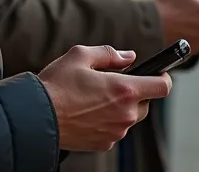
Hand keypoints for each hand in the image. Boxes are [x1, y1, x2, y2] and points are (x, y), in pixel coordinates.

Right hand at [37, 45, 171, 151]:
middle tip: (114, 84)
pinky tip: (88, 113)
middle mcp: (125, 114)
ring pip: (129, 118)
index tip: (158, 73)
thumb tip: (129, 57)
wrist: (35, 118)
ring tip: (96, 99)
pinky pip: (114, 130)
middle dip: (136, 93)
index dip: (163, 78)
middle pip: (146, 103)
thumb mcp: (80, 55)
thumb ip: (110, 54)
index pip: (163, 87)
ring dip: (120, 108)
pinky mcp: (103, 144)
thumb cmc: (56, 85)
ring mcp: (115, 131)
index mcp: (125, 89)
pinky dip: (108, 122)